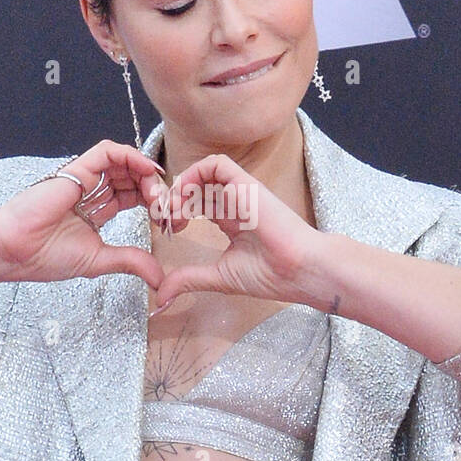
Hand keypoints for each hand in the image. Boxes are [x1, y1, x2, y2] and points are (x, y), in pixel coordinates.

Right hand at [0, 140, 166, 287]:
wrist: (15, 249)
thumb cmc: (46, 256)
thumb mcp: (99, 261)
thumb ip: (130, 262)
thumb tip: (159, 279)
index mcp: (93, 212)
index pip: (130, 197)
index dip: (151, 204)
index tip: (165, 219)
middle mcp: (90, 193)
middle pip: (131, 178)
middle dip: (153, 189)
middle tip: (166, 206)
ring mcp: (83, 179)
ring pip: (123, 163)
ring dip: (146, 173)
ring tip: (157, 193)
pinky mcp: (77, 169)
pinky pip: (108, 152)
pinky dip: (131, 155)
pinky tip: (146, 170)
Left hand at [152, 154, 325, 308]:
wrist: (299, 269)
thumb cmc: (271, 274)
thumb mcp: (219, 277)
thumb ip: (189, 279)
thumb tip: (161, 297)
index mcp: (232, 221)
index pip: (197, 204)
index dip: (176, 212)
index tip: (167, 230)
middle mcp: (235, 203)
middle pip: (196, 188)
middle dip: (172, 200)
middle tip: (163, 220)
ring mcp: (240, 192)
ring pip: (203, 172)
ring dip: (181, 187)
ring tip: (174, 211)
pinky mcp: (245, 184)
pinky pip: (216, 164)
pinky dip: (194, 174)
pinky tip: (186, 198)